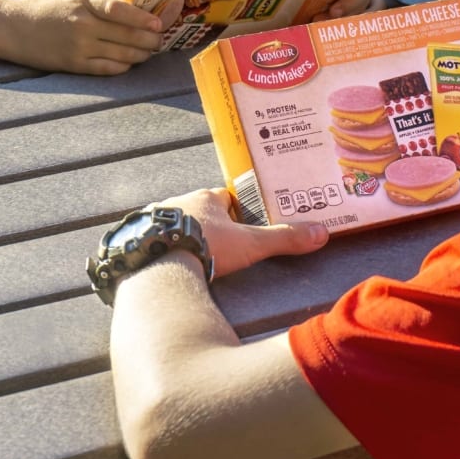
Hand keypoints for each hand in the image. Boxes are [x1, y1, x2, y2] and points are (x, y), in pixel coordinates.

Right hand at [12, 0, 165, 74]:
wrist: (15, 30)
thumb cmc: (47, 4)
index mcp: (83, 1)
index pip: (118, 9)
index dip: (141, 18)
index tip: (157, 22)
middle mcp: (83, 25)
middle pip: (127, 35)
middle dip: (151, 39)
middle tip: (161, 37)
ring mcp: (79, 48)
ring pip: (123, 55)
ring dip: (142, 54)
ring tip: (150, 49)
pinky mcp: (75, 66)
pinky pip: (109, 69)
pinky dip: (124, 66)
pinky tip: (129, 60)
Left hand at [154, 187, 328, 278]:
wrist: (161, 260)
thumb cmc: (208, 246)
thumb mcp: (250, 244)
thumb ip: (283, 239)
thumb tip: (321, 233)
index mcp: (207, 199)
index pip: (225, 197)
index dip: (234, 210)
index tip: (241, 223)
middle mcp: (180, 202)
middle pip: (199, 209)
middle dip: (209, 223)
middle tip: (220, 243)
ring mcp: (157, 217)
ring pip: (175, 222)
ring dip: (183, 234)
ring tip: (193, 254)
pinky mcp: (139, 235)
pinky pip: (153, 237)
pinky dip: (162, 246)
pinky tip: (167, 261)